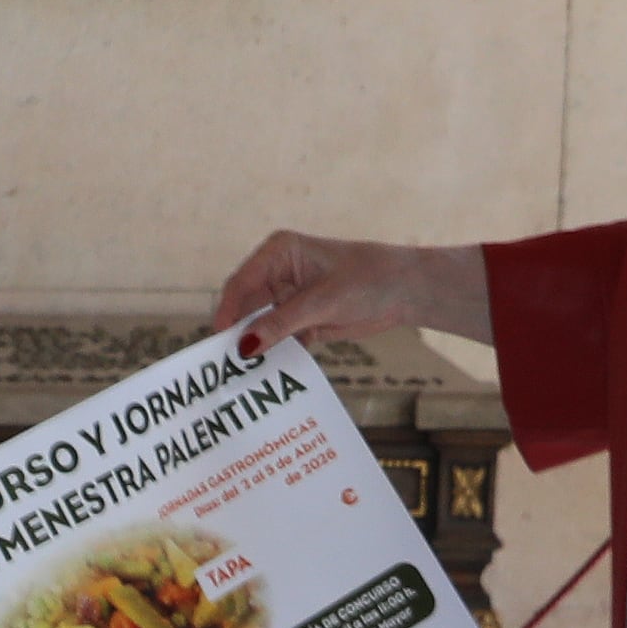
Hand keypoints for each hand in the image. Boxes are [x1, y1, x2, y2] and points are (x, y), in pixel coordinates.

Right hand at [210, 230, 488, 354]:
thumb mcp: (321, 302)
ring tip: (243, 374)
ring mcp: (289, 297)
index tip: (219, 340)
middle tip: (225, 364)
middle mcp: (278, 272)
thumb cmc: (367, 279)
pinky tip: (269, 374)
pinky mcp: (302, 318)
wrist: (407, 290)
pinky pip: (279, 339)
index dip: (227, 311)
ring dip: (257, 347)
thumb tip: (245, 347)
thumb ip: (280, 324)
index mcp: (278, 252)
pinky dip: (276, 354)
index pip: (241, 283)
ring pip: (261, 326)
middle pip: (247, 306)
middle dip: (238, 333)